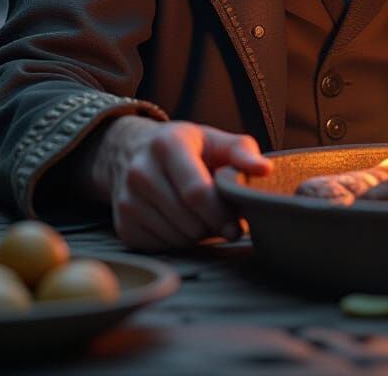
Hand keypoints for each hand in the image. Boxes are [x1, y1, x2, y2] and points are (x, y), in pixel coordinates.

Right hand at [88, 116, 270, 250]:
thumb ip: (242, 153)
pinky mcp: (123, 224)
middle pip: (188, 220)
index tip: (237, 226)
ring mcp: (126, 200)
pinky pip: (161, 247)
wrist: (136, 154)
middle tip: (223, 220)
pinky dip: (180, 242)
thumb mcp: (215, 140)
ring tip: (204, 218)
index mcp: (167, 144)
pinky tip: (183, 223)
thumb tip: (265, 170)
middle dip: (213, 226)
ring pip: (176, 237)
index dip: (221, 214)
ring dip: (199, 235)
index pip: (196, 192)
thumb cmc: (189, 148)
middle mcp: (140, 171)